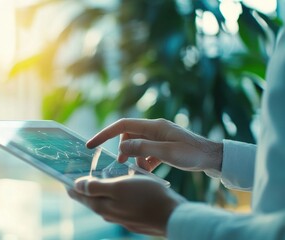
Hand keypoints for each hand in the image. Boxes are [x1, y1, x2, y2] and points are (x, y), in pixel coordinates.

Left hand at [68, 175, 185, 235]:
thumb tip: (76, 186)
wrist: (173, 216)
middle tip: (77, 176)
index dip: (70, 184)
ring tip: (96, 180)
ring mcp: (120, 218)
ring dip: (98, 192)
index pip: (79, 195)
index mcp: (102, 206)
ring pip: (104, 202)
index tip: (63, 176)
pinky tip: (118, 189)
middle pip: (90, 200)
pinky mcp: (132, 218)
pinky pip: (117, 205)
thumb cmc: (147, 197)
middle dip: (82, 188)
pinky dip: (113, 196)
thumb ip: (96, 187)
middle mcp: (108, 214)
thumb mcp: (119, 187)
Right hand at [86, 118, 222, 172]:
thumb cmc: (193, 154)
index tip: (92, 144)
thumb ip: (143, 148)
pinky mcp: (164, 146)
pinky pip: (147, 151)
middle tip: (123, 164)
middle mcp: (155, 129)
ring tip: (140, 169)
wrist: (213, 157)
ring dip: (135, 157)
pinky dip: (144, 161)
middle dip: (123, 149)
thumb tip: (122, 146)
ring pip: (137, 145)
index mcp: (154, 126)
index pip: (123, 125)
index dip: (105, 134)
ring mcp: (159, 137)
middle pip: (129, 135)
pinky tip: (149, 170)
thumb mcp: (167, 153)